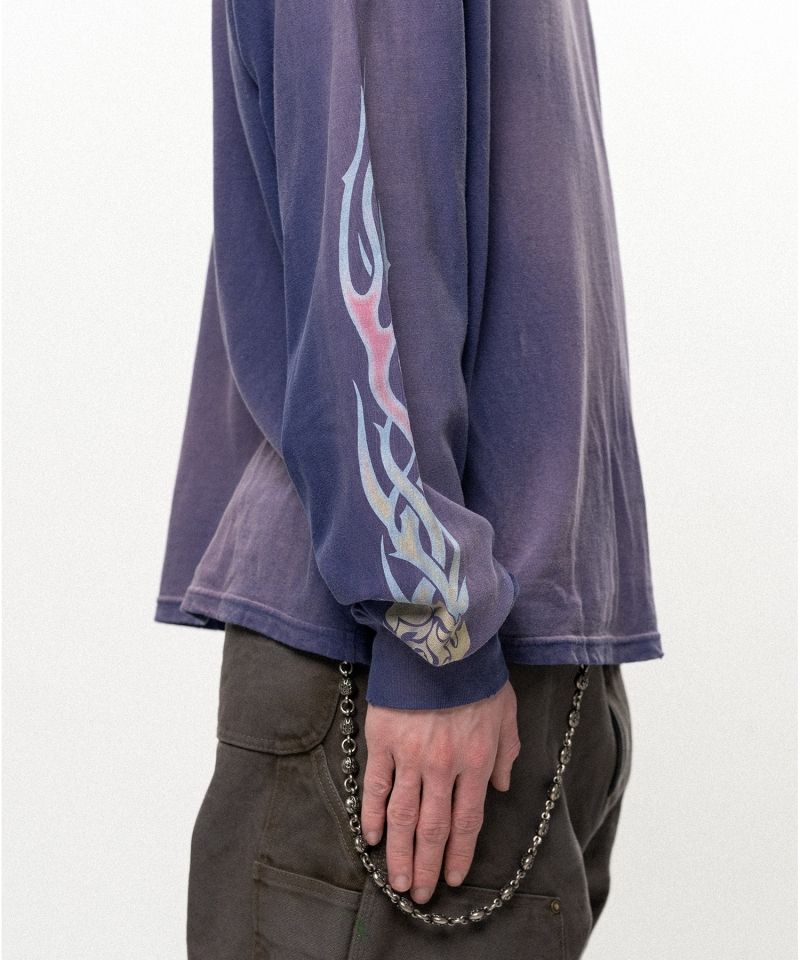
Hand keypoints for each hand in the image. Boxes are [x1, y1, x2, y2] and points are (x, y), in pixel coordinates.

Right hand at [359, 679, 520, 904]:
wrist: (440, 639)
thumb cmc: (476, 674)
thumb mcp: (505, 712)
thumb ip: (507, 753)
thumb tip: (500, 787)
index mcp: (476, 761)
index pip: (467, 821)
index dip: (458, 854)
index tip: (451, 877)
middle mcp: (443, 766)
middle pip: (433, 828)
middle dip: (426, 866)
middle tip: (418, 893)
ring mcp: (410, 755)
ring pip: (403, 817)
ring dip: (400, 853)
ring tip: (397, 881)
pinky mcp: (383, 740)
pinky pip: (377, 786)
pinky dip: (374, 815)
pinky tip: (373, 838)